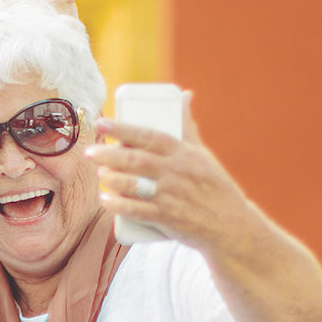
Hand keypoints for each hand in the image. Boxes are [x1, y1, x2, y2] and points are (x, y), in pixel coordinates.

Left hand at [84, 96, 261, 252]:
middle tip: (90, 151)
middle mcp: (176, 172)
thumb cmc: (214, 187)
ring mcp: (171, 196)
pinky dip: (119, 205)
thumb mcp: (203, 154)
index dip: (123, 128)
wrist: (231, 225)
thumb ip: (188, 127)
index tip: (102, 123)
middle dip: (109, 154)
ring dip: (112, 178)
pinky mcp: (168, 218)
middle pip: (137, 160)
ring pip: (134, 184)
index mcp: (184, 153)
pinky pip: (137, 210)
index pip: (149, 135)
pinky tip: (105, 199)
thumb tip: (185, 95)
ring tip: (100, 173)